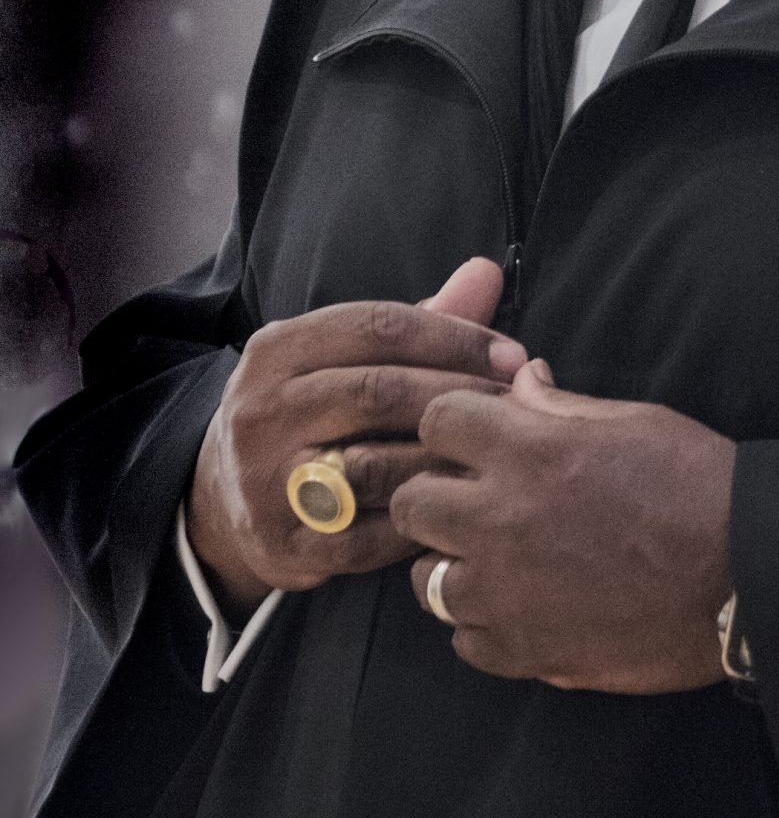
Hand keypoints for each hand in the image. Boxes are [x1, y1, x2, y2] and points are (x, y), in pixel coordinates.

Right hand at [186, 258, 524, 614]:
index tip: (512, 356)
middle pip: (379, 391)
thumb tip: (487, 271)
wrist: (222, 497)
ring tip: (498, 453)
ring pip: (374, 465)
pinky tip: (460, 507)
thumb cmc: (310, 409)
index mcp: (278, 350)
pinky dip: (421, 520)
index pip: (379, 326)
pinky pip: (368, 536)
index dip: (454, 337)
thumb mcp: (344, 354)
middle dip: (459, 394)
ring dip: (446, 459)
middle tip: (516, 404)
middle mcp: (262, 411)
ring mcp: (266, 483)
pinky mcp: (283, 546)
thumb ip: (421, 319)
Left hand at [394, 360, 737, 693]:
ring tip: (495, 557)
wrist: (745, 571)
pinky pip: (464, 639)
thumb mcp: (632, 420)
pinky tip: (520, 605)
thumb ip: (561, 407)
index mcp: (529, 450)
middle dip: (434, 491)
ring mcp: (507, 591)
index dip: (452, 421)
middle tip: (472, 496)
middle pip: (412, 501)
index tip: (474, 433)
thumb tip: (522, 382)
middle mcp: (501, 519)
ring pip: (425, 578)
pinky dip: (483, 623)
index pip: (435, 418)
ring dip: (453, 562)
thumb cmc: (696, 481)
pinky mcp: (525, 650)